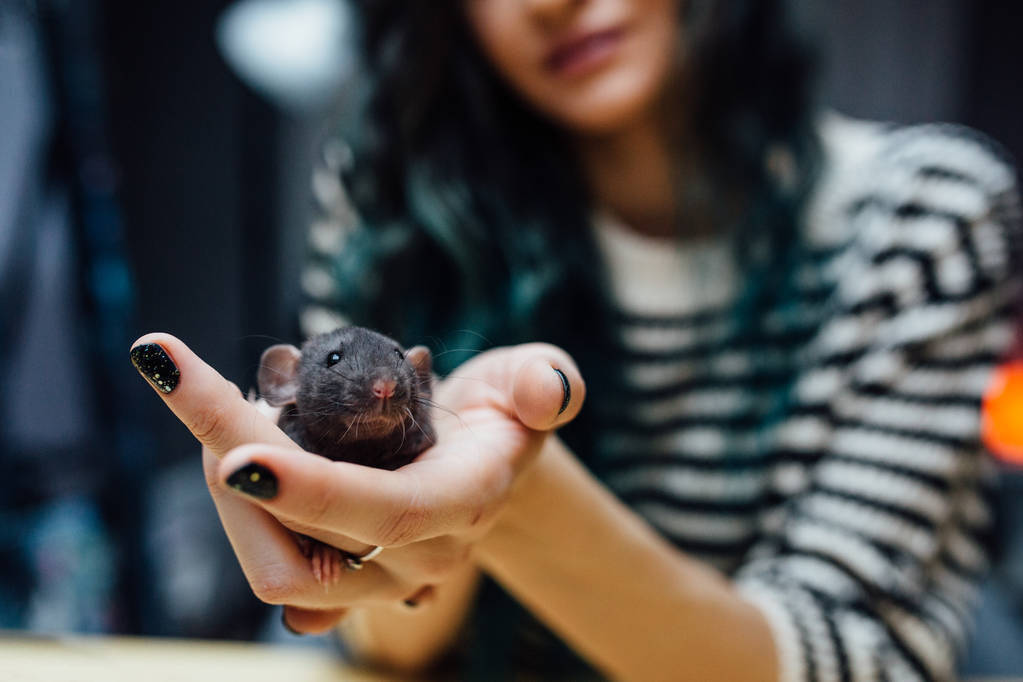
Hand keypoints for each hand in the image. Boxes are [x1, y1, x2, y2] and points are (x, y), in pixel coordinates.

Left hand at [130, 333, 583, 633]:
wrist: (483, 459)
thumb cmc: (503, 411)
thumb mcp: (532, 380)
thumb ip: (546, 382)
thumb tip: (549, 394)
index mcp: (463, 502)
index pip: (383, 511)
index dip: (308, 488)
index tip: (233, 455)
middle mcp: (418, 555)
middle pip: (302, 539)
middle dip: (231, 459)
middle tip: (197, 378)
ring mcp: (376, 576)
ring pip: (273, 560)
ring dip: (228, 484)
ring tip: (227, 403)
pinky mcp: (339, 579)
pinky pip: (274, 566)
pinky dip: (238, 511)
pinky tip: (237, 458)